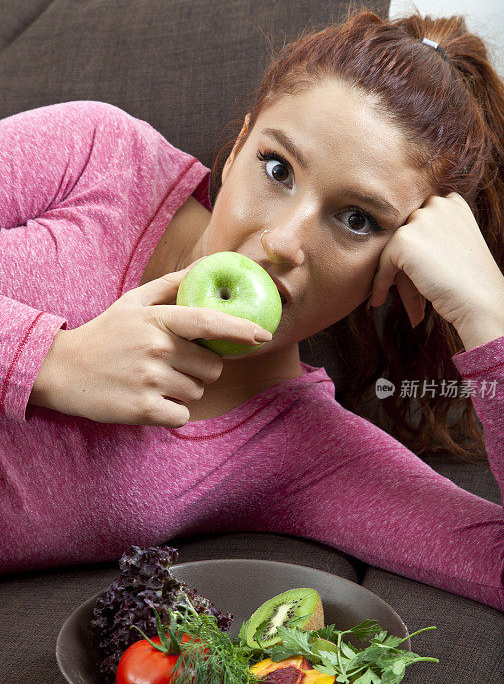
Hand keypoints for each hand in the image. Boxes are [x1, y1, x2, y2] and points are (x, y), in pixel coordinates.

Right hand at [30, 259, 272, 427]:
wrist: (62, 370)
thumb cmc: (105, 334)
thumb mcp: (132, 302)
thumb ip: (169, 286)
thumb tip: (203, 269)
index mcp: (157, 320)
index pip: (208, 322)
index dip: (239, 329)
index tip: (262, 334)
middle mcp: (156, 348)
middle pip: (211, 367)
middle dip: (200, 369)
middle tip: (171, 364)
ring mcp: (150, 380)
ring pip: (197, 391)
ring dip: (183, 390)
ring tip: (154, 380)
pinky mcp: (143, 409)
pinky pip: (182, 414)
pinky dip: (171, 411)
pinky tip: (150, 400)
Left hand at [367, 192, 503, 334]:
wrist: (481, 300)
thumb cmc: (471, 282)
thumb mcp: (454, 246)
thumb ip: (430, 237)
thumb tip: (398, 247)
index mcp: (452, 202)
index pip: (419, 220)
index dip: (415, 246)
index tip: (412, 270)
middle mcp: (437, 204)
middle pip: (406, 234)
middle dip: (403, 262)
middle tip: (406, 289)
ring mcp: (420, 219)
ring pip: (393, 248)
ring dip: (393, 273)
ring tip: (395, 296)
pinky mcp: (404, 239)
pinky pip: (383, 262)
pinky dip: (380, 281)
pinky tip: (380, 299)